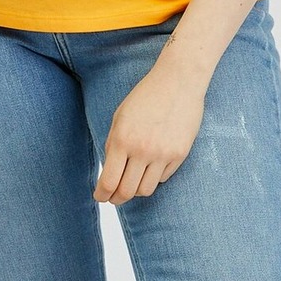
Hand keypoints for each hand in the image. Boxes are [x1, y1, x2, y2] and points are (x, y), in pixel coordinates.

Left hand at [94, 59, 205, 203]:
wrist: (178, 82)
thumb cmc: (146, 96)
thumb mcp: (120, 117)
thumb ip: (113, 144)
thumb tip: (109, 172)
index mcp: (122, 140)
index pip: (108, 182)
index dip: (102, 195)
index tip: (100, 197)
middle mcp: (142, 150)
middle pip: (127, 192)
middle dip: (117, 199)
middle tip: (114, 198)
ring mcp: (163, 154)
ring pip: (146, 190)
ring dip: (136, 190)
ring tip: (133, 182)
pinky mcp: (180, 154)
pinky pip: (163, 178)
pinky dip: (154, 176)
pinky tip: (151, 166)